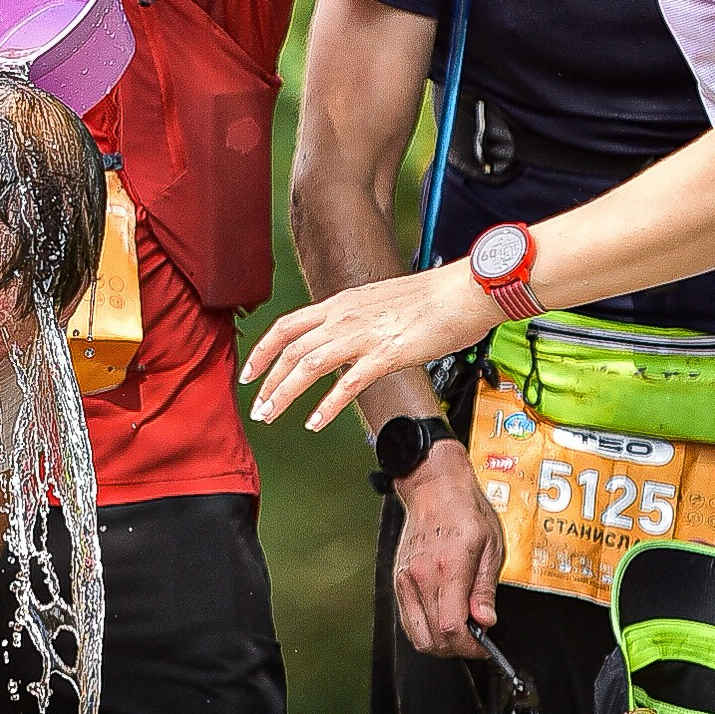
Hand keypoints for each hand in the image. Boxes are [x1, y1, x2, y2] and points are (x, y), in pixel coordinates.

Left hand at [242, 265, 493, 432]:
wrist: (465, 291)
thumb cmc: (433, 298)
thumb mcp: (380, 303)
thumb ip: (357, 321)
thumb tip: (344, 340)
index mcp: (340, 303)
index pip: (286, 326)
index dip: (263, 350)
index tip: (249, 372)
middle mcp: (344, 317)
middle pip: (290, 350)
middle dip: (266, 381)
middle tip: (256, 407)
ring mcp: (362, 335)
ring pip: (307, 366)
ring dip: (283, 394)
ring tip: (270, 416)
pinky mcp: (385, 354)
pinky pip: (346, 384)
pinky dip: (326, 406)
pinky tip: (315, 422)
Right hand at [392, 438, 502, 655]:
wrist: (433, 488)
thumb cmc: (465, 511)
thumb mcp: (491, 547)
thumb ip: (485, 589)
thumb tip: (485, 621)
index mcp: (449, 568)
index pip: (452, 627)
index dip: (470, 647)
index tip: (484, 646)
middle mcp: (422, 577)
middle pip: (433, 638)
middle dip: (457, 648)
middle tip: (475, 639)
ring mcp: (405, 580)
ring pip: (416, 635)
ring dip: (439, 643)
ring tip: (459, 631)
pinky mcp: (397, 580)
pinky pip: (407, 620)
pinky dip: (425, 630)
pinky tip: (442, 619)